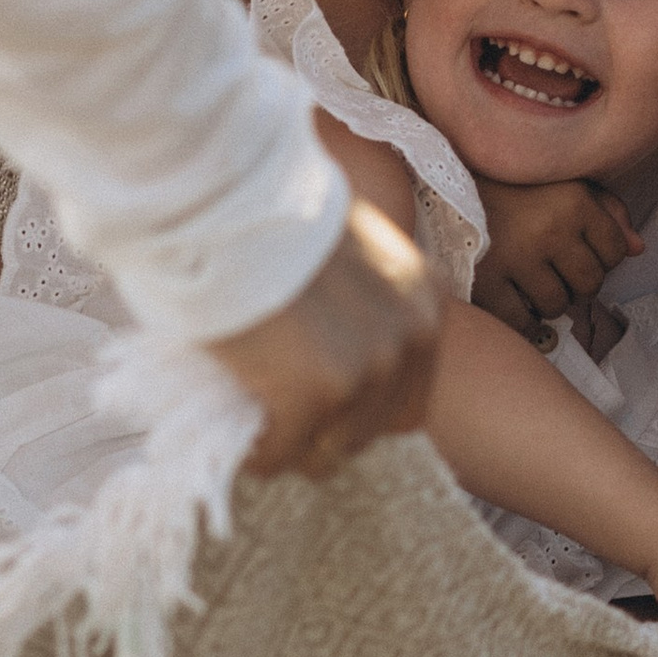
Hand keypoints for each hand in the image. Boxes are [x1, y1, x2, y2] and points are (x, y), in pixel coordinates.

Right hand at [206, 199, 438, 480]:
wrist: (231, 202)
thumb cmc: (275, 217)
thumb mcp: (354, 254)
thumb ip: (367, 303)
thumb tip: (339, 356)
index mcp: (426, 301)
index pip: (408, 398)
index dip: (359, 408)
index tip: (317, 403)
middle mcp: (411, 336)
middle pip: (373, 430)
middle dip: (327, 431)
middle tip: (282, 415)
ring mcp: (369, 366)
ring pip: (331, 452)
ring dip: (293, 445)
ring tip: (259, 423)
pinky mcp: (320, 391)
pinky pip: (282, 454)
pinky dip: (258, 451)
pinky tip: (238, 427)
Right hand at [472, 176, 640, 340]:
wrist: (449, 185)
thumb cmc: (519, 188)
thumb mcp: (567, 184)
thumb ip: (609, 211)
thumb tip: (638, 249)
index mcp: (575, 200)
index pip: (615, 252)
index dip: (602, 257)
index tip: (580, 249)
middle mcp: (550, 229)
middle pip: (590, 284)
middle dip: (578, 282)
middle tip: (556, 267)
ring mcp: (517, 258)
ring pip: (557, 306)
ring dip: (549, 299)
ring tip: (531, 277)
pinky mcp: (487, 282)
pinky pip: (523, 321)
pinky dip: (521, 316)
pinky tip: (512, 294)